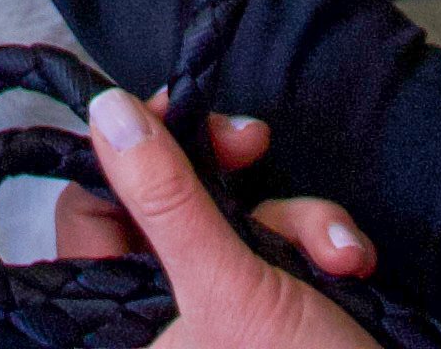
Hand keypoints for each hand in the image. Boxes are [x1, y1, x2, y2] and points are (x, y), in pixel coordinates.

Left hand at [56, 88, 378, 341]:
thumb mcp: (231, 288)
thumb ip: (167, 200)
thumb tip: (107, 114)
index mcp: (122, 333)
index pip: (88, 215)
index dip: (126, 154)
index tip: (175, 112)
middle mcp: (160, 327)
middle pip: (165, 209)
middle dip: (229, 181)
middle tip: (255, 142)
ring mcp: (217, 321)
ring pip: (231, 223)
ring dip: (293, 221)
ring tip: (336, 253)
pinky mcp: (271, 316)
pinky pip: (278, 252)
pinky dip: (317, 247)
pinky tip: (352, 264)